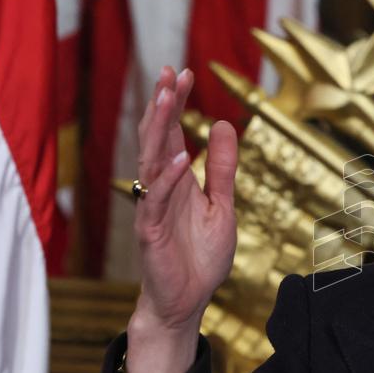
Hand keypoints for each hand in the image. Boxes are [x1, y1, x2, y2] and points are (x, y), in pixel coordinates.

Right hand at [126, 66, 237, 372]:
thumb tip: (223, 125)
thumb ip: (222, 169)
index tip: (184, 72)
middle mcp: (160, 188)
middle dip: (163, 105)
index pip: (173, 133)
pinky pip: (155, 200)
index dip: (177, 103)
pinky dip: (168, 177)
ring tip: (167, 97)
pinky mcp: (150, 233)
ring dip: (159, 129)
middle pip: (157, 138)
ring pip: (150, 161)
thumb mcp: (223, 206)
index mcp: (178, 180)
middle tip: (170, 71)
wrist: (188, 301)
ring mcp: (152, 208)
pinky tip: (181, 155)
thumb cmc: (201, 255)